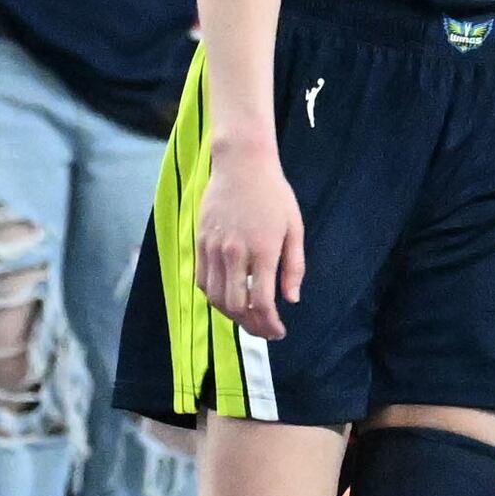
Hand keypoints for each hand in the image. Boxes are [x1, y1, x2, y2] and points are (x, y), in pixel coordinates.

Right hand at [192, 137, 304, 338]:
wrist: (241, 164)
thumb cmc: (274, 194)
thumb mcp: (294, 228)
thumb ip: (294, 266)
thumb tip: (291, 299)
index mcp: (263, 250)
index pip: (262, 302)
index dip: (270, 324)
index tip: (278, 331)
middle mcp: (235, 253)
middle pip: (236, 307)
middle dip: (251, 326)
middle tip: (264, 329)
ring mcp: (213, 248)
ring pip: (215, 297)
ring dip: (231, 315)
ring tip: (247, 317)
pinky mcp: (200, 242)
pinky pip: (202, 280)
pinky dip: (213, 296)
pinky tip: (227, 297)